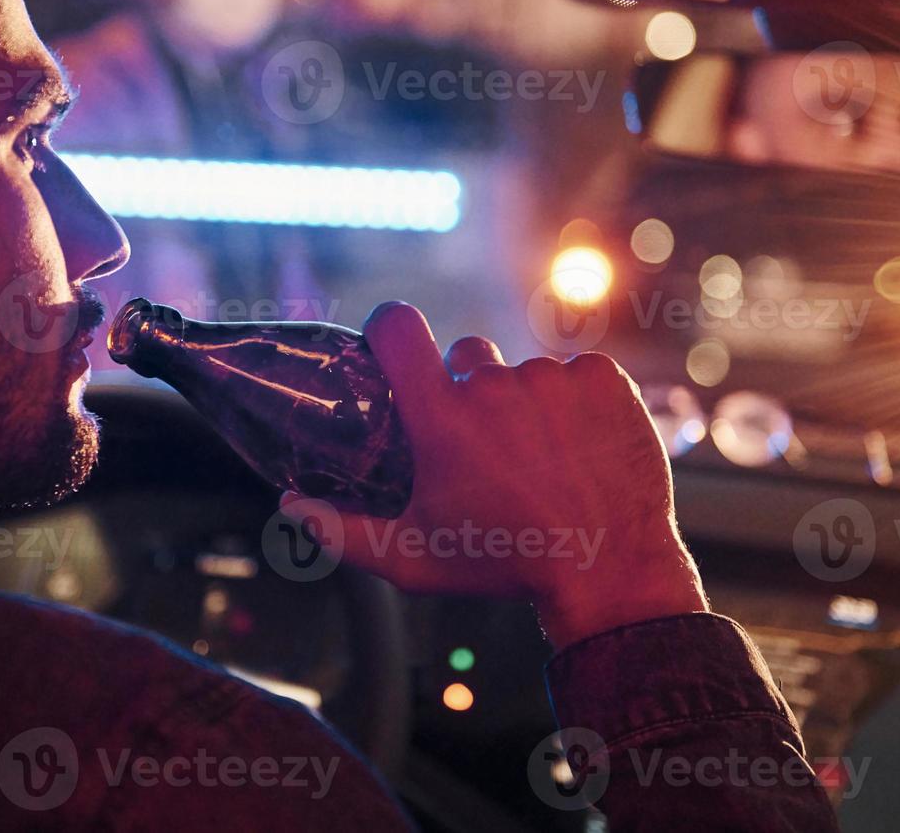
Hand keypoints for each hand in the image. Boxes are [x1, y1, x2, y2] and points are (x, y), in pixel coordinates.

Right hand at [281, 302, 707, 649]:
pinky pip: (577, 372)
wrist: (611, 573)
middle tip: (489, 445)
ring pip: (525, 371)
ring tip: (544, 459)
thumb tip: (289, 505)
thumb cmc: (504, 566)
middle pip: (468, 355)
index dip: (390, 327)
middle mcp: (496, 386)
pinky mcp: (604, 378)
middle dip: (471, 389)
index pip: (398, 326)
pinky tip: (582, 447)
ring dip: (528, 403)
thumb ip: (343, 531)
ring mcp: (554, 378)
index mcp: (442, 419)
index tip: (395, 345)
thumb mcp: (414, 559)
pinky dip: (578, 402)